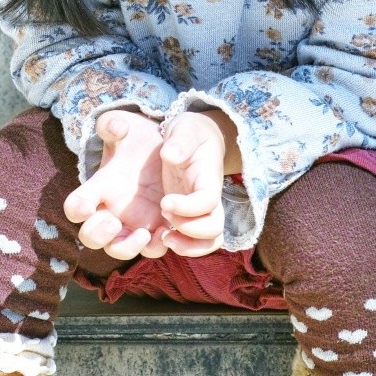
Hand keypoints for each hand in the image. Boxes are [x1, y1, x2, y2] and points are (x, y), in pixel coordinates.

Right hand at [63, 111, 170, 259]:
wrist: (164, 149)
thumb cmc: (137, 140)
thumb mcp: (126, 127)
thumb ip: (114, 124)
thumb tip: (115, 127)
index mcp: (97, 189)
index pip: (75, 206)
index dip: (76, 209)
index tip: (85, 206)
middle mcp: (110, 212)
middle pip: (91, 237)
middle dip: (99, 234)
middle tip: (113, 223)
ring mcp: (132, 224)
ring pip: (119, 250)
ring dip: (128, 247)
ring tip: (144, 233)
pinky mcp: (155, 229)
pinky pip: (151, 249)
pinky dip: (155, 246)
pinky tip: (165, 232)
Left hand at [155, 111, 231, 256]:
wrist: (195, 139)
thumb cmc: (190, 133)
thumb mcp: (185, 129)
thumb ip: (180, 140)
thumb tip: (170, 154)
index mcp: (209, 178)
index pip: (208, 201)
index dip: (189, 207)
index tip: (164, 201)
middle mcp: (209, 199)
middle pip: (214, 228)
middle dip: (188, 228)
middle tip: (164, 213)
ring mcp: (201, 211)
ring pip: (209, 241)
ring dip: (188, 246)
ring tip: (163, 237)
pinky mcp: (190, 217)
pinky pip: (196, 242)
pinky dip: (183, 246)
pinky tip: (161, 236)